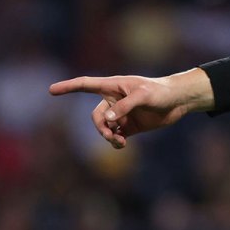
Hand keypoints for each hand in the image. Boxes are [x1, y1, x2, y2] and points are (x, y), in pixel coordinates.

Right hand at [49, 69, 212, 148]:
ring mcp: (121, 114)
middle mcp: (113, 100)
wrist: (178, 101)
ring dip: (108, 136)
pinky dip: (115, 142)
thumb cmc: (160, 91)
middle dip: (100, 127)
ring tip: (119, 142)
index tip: (51, 91)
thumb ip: (124, 106)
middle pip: (96, 116)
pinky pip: (115, 136)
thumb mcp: (143, 95)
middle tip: (112, 134)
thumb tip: (108, 120)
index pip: (86, 85)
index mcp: (113, 86)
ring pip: (104, 128)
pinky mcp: (129, 126)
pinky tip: (121, 144)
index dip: (69, 87)